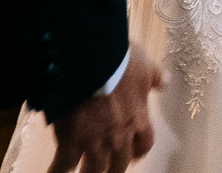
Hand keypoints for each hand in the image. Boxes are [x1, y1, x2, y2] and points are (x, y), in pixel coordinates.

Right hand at [48, 44, 162, 172]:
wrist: (89, 59)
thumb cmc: (119, 60)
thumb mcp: (142, 65)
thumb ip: (154, 77)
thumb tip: (166, 81)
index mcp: (138, 119)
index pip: (144, 145)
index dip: (137, 151)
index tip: (132, 153)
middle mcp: (119, 136)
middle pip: (119, 163)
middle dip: (113, 167)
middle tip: (105, 167)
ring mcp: (95, 141)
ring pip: (94, 169)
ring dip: (89, 171)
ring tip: (81, 172)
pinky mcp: (71, 140)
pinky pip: (64, 164)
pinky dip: (59, 169)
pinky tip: (56, 170)